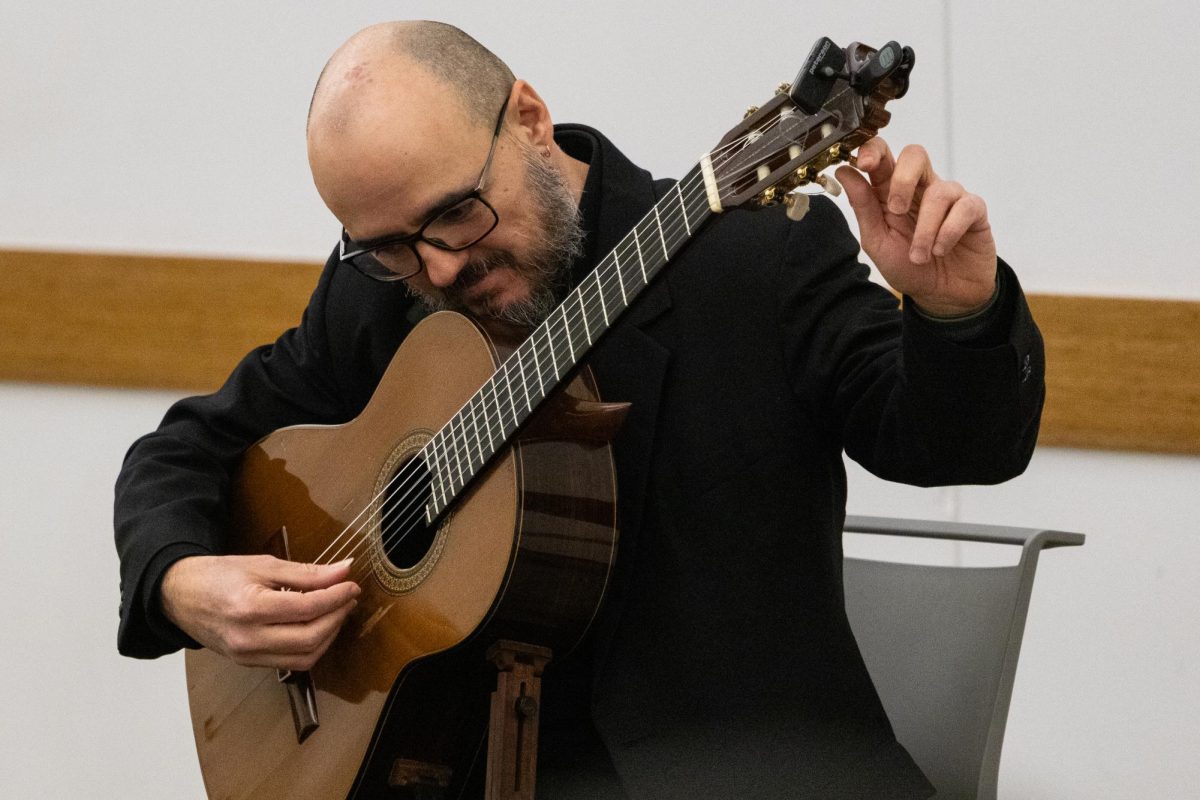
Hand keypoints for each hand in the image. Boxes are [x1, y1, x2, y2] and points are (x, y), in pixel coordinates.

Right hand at [160, 554, 360, 670]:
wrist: (178, 595)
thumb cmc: (217, 575)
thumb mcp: (262, 565)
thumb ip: (306, 572)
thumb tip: (344, 570)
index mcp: (250, 608)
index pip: (308, 609)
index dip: (336, 597)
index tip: (351, 585)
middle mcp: (248, 639)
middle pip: (310, 639)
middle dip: (337, 618)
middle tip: (347, 598)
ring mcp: (247, 656)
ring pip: (304, 658)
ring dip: (328, 636)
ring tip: (336, 611)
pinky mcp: (248, 663)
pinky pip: (291, 662)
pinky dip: (311, 646)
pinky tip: (317, 626)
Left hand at [836, 138, 996, 316]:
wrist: (941, 296)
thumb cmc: (908, 266)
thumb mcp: (877, 241)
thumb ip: (863, 207)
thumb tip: (844, 172)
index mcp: (892, 191)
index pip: (884, 155)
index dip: (873, 151)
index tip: (863, 164)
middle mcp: (921, 188)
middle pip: (915, 154)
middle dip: (903, 179)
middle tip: (897, 211)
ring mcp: (950, 197)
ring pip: (940, 190)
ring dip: (925, 229)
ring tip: (920, 256)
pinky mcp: (974, 210)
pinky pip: (965, 207)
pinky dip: (948, 232)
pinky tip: (941, 250)